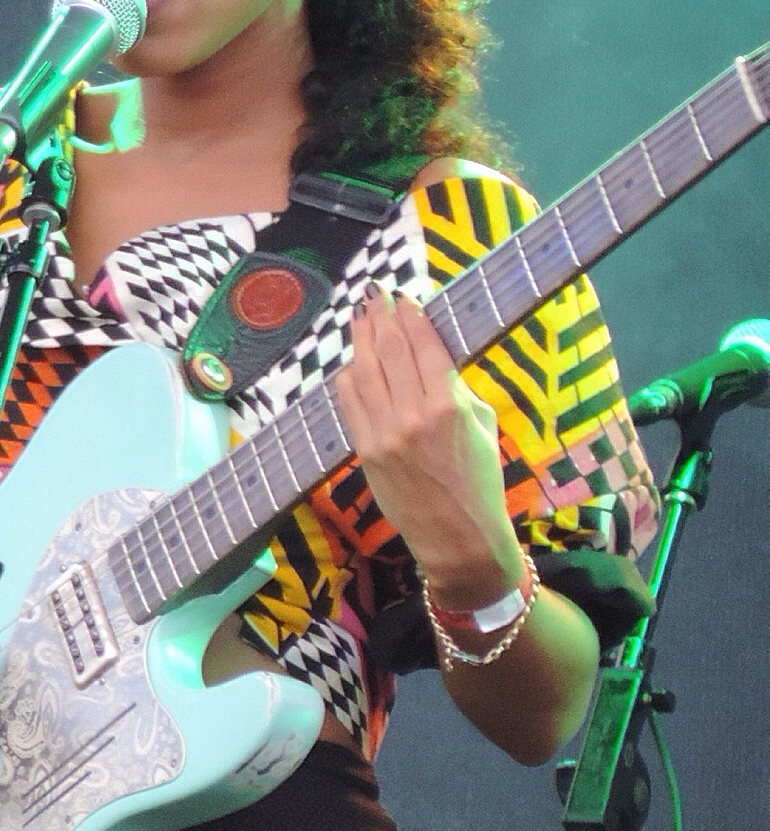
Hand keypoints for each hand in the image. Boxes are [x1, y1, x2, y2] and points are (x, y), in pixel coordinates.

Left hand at [334, 283, 522, 603]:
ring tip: (360, 315)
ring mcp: (385, 434)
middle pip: (391, 351)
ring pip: (364, 371)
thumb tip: (428, 350)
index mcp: (450, 407)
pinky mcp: (366, 450)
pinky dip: (349, 375)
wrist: (458, 537)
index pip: (424, 347)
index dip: (411, 317)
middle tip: (376, 293)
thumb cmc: (479, 479)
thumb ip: (454, 386)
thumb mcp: (481, 425)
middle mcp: (414, 417)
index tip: (404, 297)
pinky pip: (348, 401)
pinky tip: (352, 359)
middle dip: (381, 317)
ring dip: (360, 338)